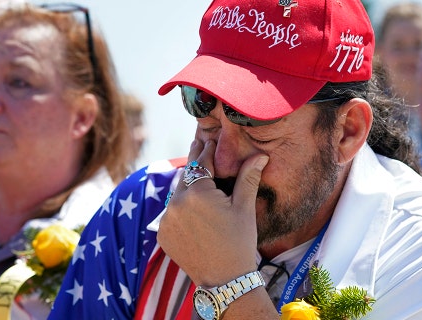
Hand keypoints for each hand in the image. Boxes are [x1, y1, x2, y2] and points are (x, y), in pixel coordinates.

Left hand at [157, 139, 268, 286]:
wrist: (224, 280)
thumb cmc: (239, 242)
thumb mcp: (244, 208)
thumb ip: (247, 178)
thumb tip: (259, 155)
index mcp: (197, 193)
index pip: (201, 164)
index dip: (206, 150)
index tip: (208, 138)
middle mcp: (177, 204)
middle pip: (186, 176)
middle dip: (194, 162)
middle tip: (197, 144)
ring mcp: (166, 220)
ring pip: (177, 194)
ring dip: (186, 186)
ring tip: (194, 174)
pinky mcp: (162, 234)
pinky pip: (170, 213)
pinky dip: (179, 208)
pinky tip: (190, 206)